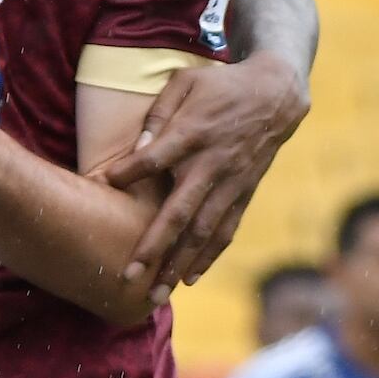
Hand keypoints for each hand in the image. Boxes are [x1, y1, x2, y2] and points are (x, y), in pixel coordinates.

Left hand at [95, 50, 309, 292]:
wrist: (276, 95)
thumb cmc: (220, 86)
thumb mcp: (185, 84)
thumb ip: (159, 115)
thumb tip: (139, 148)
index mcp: (193, 134)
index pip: (154, 160)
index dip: (128, 172)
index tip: (102, 183)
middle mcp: (212, 165)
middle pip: (179, 213)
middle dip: (153, 247)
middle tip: (128, 276)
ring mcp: (231, 184)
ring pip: (203, 232)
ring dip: (179, 264)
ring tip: (157, 293)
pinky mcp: (244, 194)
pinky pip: (225, 230)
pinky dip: (208, 257)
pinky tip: (188, 278)